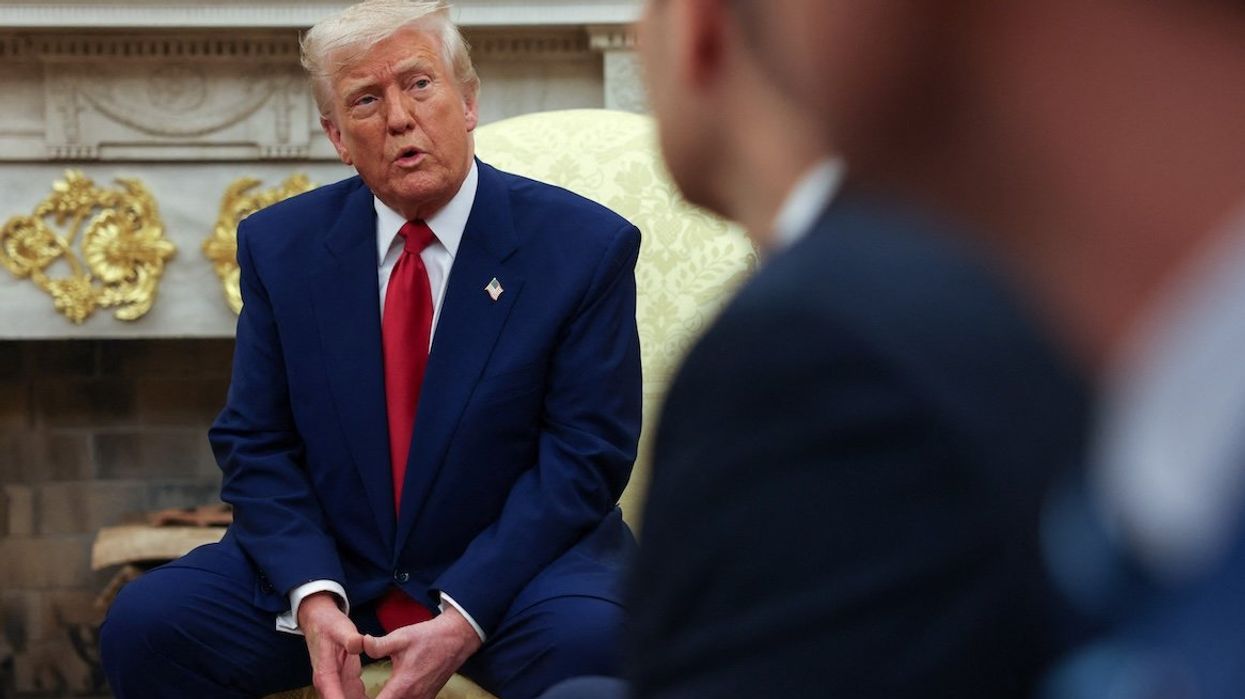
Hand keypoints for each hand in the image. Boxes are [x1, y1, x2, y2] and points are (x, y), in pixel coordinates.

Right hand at [299, 591, 366, 698]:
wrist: (319, 621)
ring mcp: (335, 684)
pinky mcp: (343, 681)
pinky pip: (353, 696)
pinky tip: (380, 698)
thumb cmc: (329, 625)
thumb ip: (350, 639)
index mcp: (326, 674)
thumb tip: (358, 645)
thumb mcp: (341, 628)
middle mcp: (328, 684)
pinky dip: (363, 698)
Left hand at [363, 605, 482, 698]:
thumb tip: (358, 644)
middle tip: (359, 696)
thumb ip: (378, 645)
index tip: (353, 697)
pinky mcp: (427, 698)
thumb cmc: (427, 638)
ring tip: (378, 694)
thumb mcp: (400, 637)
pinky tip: (390, 694)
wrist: (456, 638)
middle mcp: (413, 698)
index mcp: (402, 686)